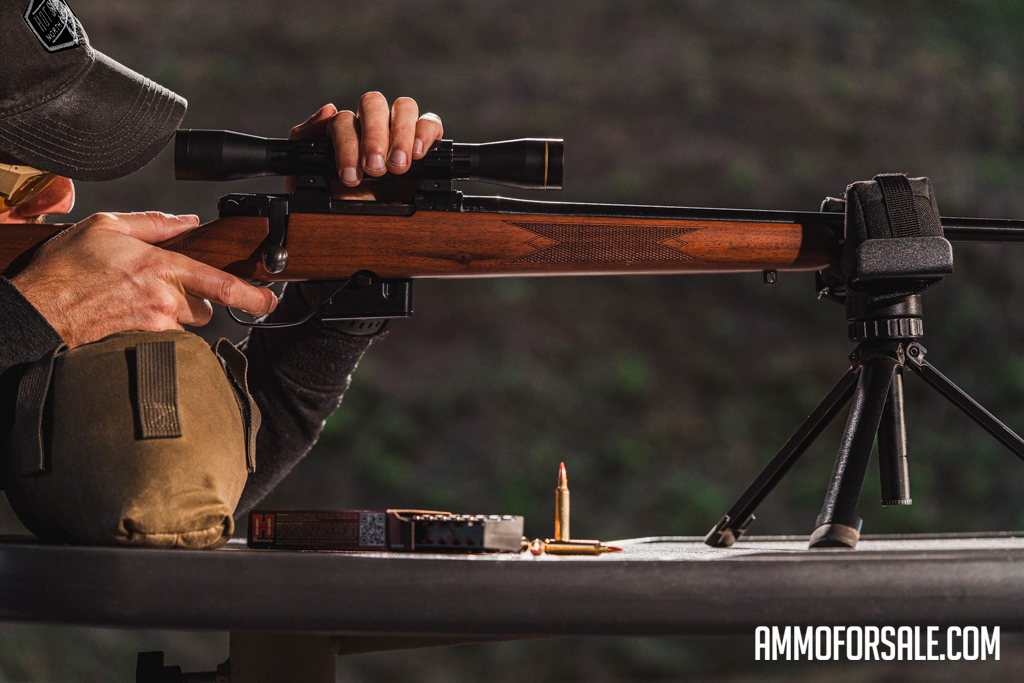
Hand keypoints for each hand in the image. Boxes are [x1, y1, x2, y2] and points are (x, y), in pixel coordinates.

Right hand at [10, 212, 276, 346]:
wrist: (36, 310)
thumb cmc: (64, 268)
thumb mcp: (105, 227)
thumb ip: (154, 223)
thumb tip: (188, 222)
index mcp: (160, 267)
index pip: (220, 284)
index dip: (252, 296)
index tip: (271, 301)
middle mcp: (163, 300)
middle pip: (207, 309)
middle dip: (197, 302)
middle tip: (167, 289)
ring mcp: (153, 325)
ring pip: (186, 324)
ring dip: (174, 315)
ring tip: (138, 302)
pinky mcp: (141, 343)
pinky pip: (164, 337)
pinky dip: (153, 328)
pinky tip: (128, 316)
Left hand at [286, 93, 443, 200]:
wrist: (367, 228)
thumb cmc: (339, 202)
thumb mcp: (309, 179)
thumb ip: (305, 140)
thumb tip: (328, 109)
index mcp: (343, 131)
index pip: (344, 121)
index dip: (347, 145)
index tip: (351, 177)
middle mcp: (372, 126)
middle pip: (373, 104)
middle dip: (374, 136)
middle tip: (376, 169)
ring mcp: (399, 131)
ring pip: (404, 107)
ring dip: (400, 134)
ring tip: (399, 166)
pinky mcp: (425, 143)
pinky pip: (430, 123)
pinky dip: (425, 134)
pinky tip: (418, 155)